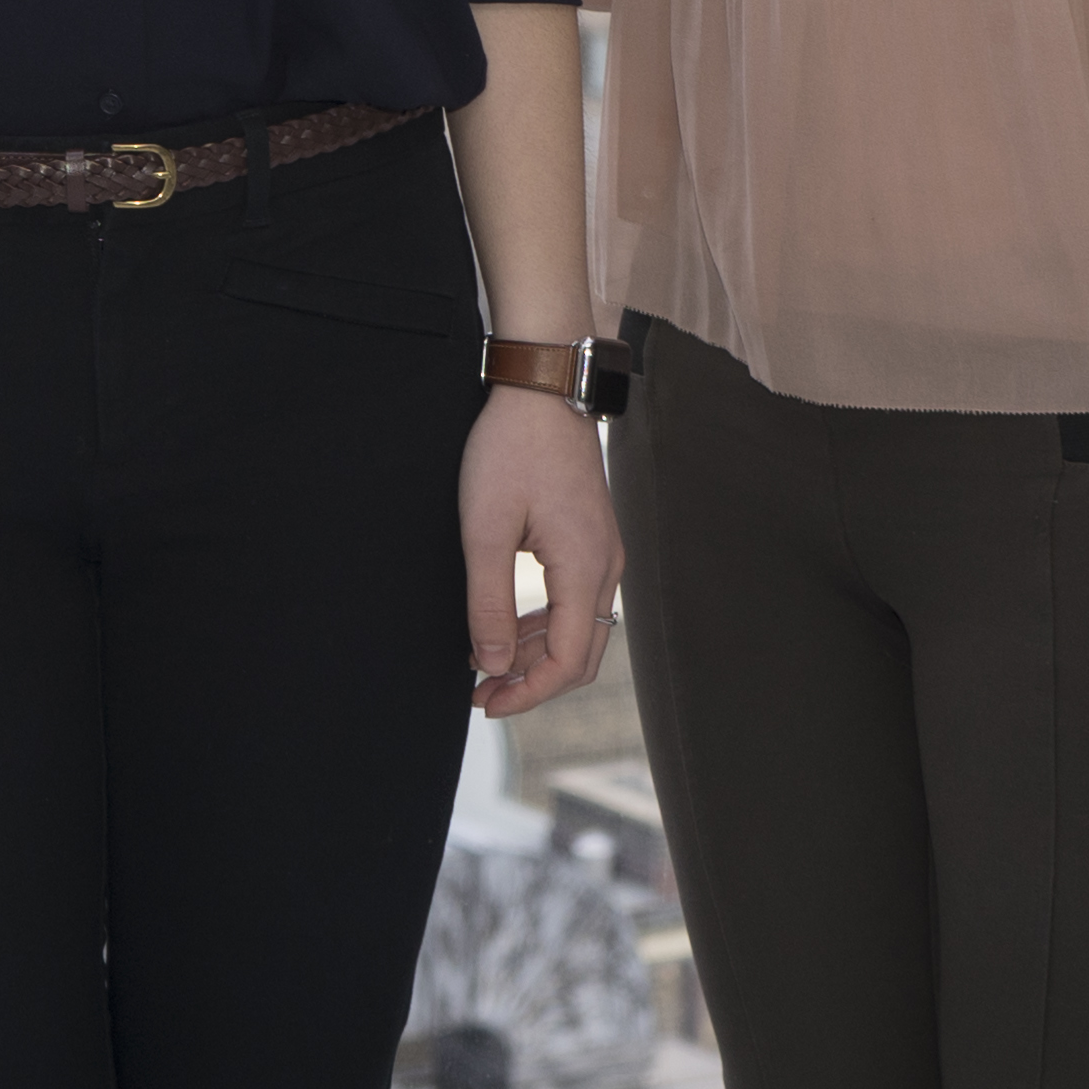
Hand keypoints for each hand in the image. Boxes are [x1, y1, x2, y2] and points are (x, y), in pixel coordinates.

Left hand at [462, 383, 618, 719]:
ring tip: (485, 664)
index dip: (528, 693)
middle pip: (580, 654)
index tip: (484, 701)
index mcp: (585, 568)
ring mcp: (603, 551)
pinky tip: (506, 627)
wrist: (542, 387)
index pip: (568, 662)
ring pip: (578, 629)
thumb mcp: (485, 529)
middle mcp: (607, 566)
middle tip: (481, 694)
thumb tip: (490, 663)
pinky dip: (543, 624)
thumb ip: (489, 602)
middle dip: (532, 682)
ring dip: (535, 654)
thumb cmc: (510, 449)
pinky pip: (575, 600)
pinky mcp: (591, 538)